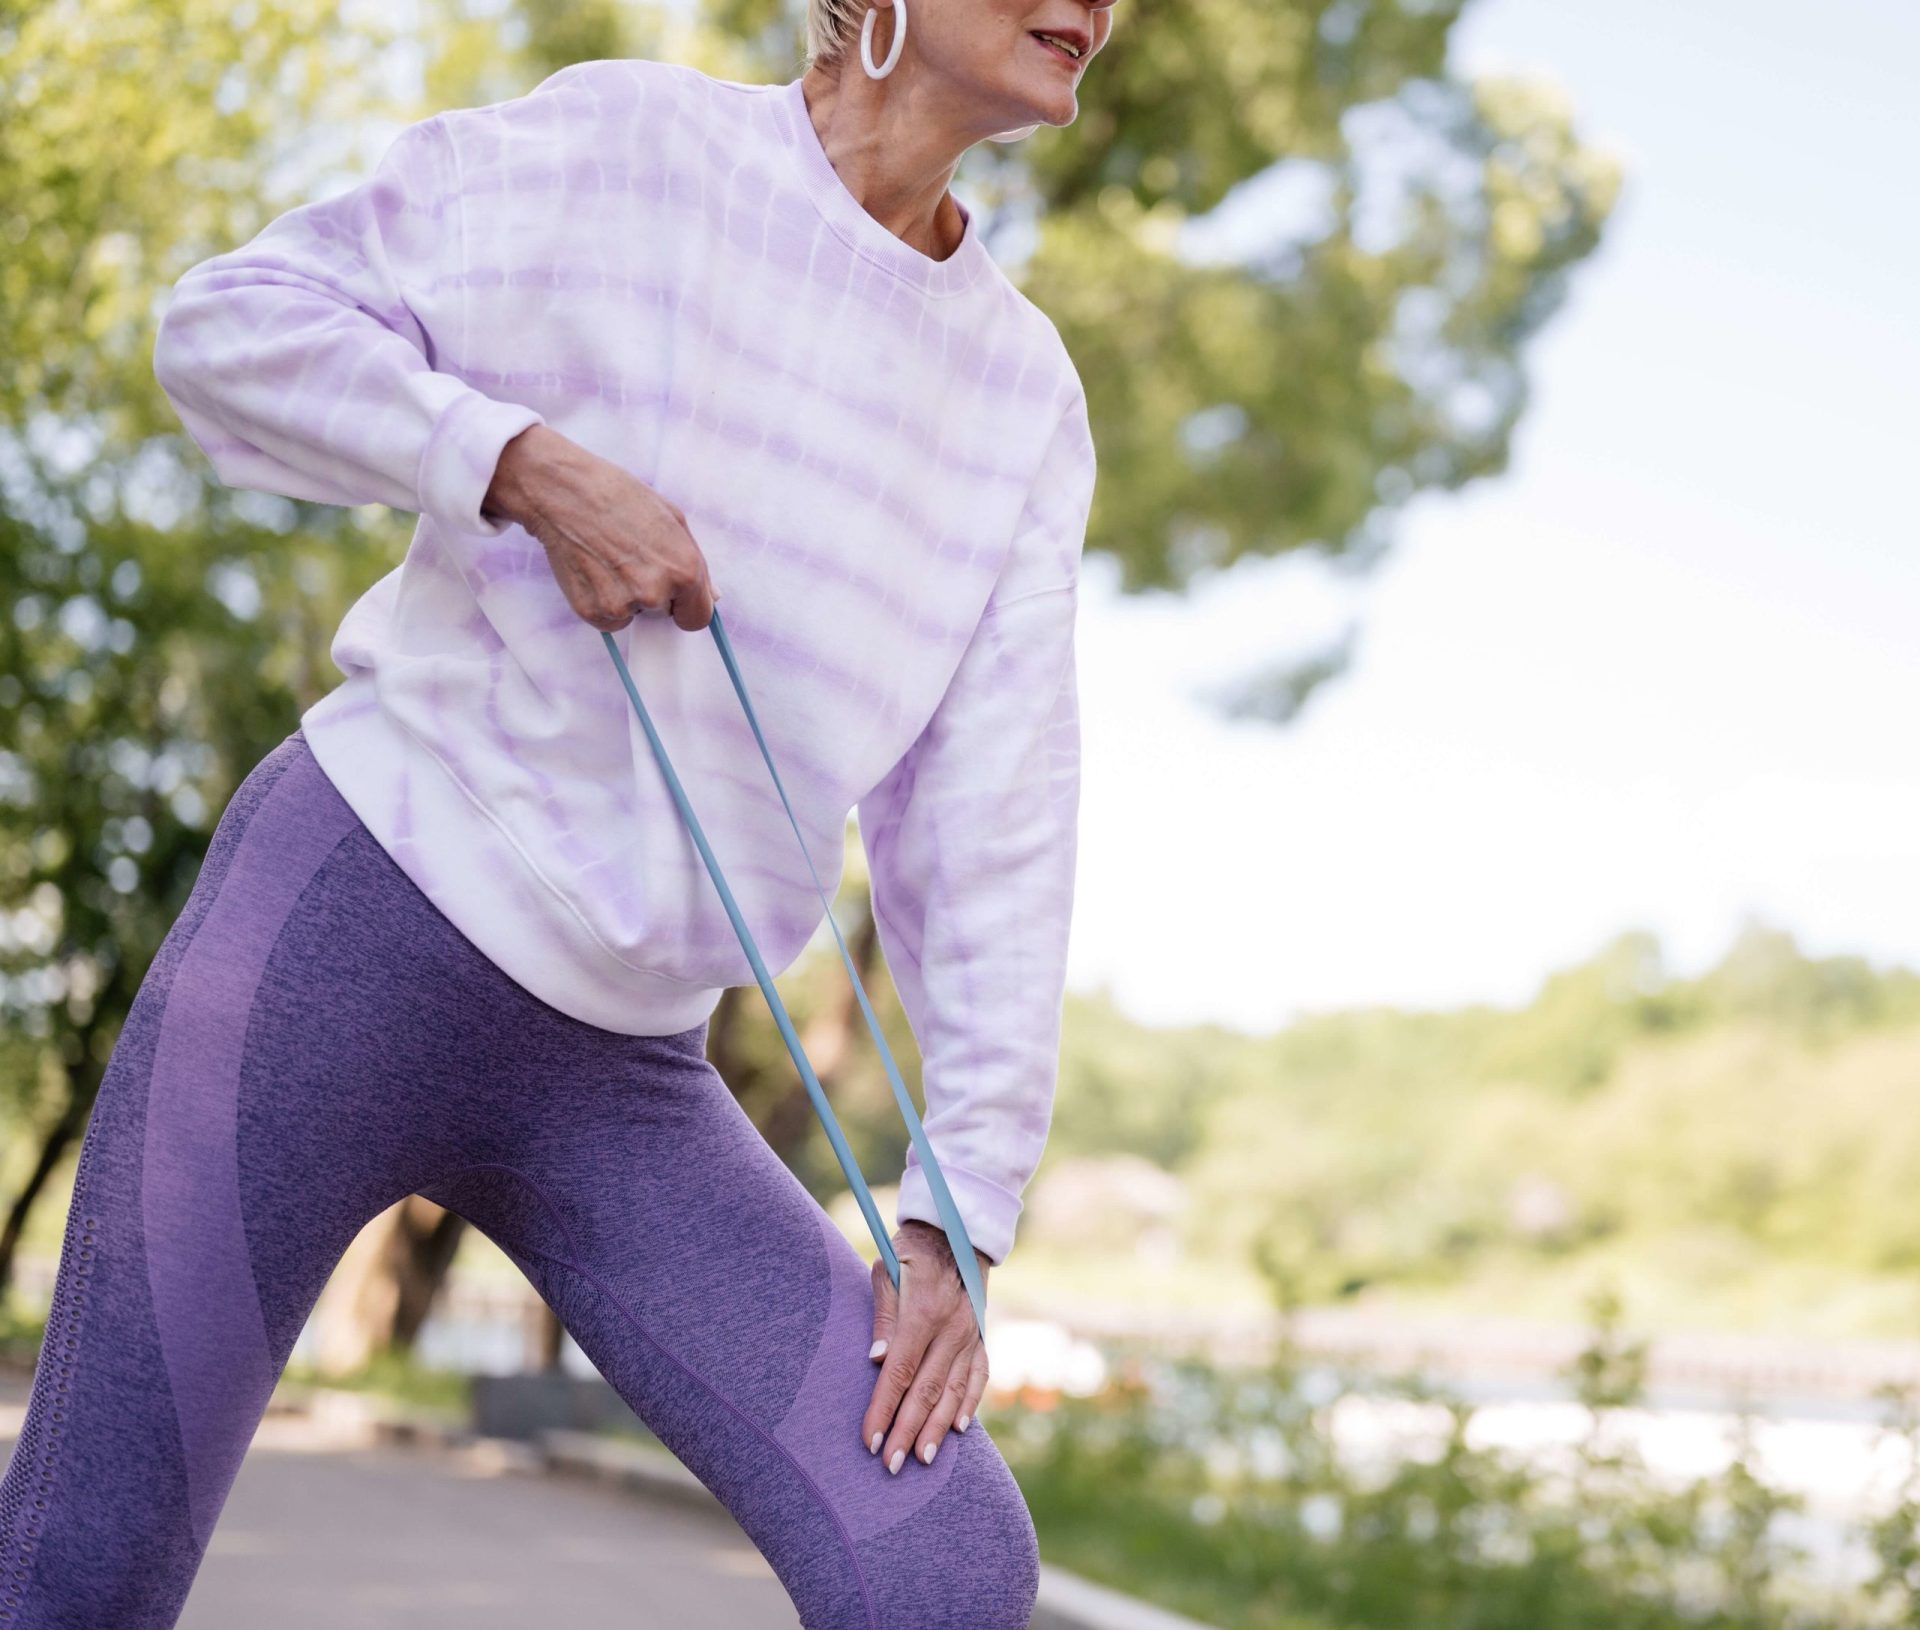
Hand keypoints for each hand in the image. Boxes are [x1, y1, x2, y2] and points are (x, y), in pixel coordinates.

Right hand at [483, 424, 718, 632]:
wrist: (563, 492)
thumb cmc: (619, 497)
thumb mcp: (672, 519)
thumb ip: (695, 562)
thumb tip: (712, 596)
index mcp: (685, 571)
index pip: (698, 618)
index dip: (686, 606)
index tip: (675, 596)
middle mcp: (656, 593)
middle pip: (665, 615)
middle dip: (656, 594)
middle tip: (634, 559)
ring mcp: (622, 605)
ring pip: (634, 615)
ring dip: (626, 596)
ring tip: (610, 558)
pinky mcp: (592, 612)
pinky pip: (608, 619)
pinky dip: (602, 601)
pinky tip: (594, 569)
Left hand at [861, 1219, 992, 1474]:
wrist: (958, 1230)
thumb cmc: (911, 1251)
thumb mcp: (887, 1269)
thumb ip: (883, 1314)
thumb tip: (875, 1359)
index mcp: (924, 1311)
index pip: (899, 1371)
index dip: (883, 1408)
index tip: (870, 1440)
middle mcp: (952, 1328)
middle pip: (927, 1390)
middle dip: (907, 1431)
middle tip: (891, 1467)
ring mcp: (972, 1334)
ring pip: (954, 1390)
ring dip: (937, 1428)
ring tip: (923, 1460)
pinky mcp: (982, 1336)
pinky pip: (979, 1376)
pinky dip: (970, 1404)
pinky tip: (959, 1429)